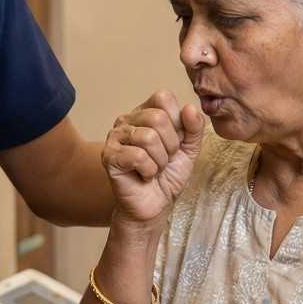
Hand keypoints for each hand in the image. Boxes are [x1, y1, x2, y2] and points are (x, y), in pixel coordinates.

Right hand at [102, 91, 203, 227]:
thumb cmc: (168, 175)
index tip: (175, 142)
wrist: (155, 205)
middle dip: (170, 145)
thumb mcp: (189, 149)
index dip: (177, 122)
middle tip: (164, 160)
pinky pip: (138, 156)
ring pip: (148, 137)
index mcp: (145, 112)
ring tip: (154, 168)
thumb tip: (189, 107)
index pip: (163, 97)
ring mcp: (115, 137)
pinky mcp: (109, 156)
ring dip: (160, 161)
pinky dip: (149, 171)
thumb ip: (194, 127)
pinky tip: (144, 176)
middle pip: (158, 118)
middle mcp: (126, 120)